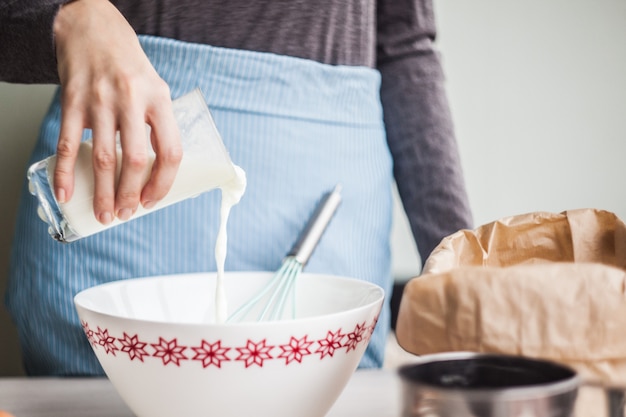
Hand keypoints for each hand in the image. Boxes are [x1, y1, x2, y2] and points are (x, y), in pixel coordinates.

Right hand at [53, 0, 181, 223]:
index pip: (170, 152)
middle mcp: (132, 101)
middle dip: (131, 195)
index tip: (152, 201)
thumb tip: (155, 173)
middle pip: (136, 160)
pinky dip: (66, 173)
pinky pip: (69, 145)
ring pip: (104, 158)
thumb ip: (158, 126)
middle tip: (125, 214)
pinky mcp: (73, 102)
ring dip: (104, 192)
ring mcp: (100, 102)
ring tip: (104, 213)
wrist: (93, 29)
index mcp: (160, 100)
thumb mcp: (156, 89)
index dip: (163, 182)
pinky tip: (66, 193)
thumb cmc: (129, 67)